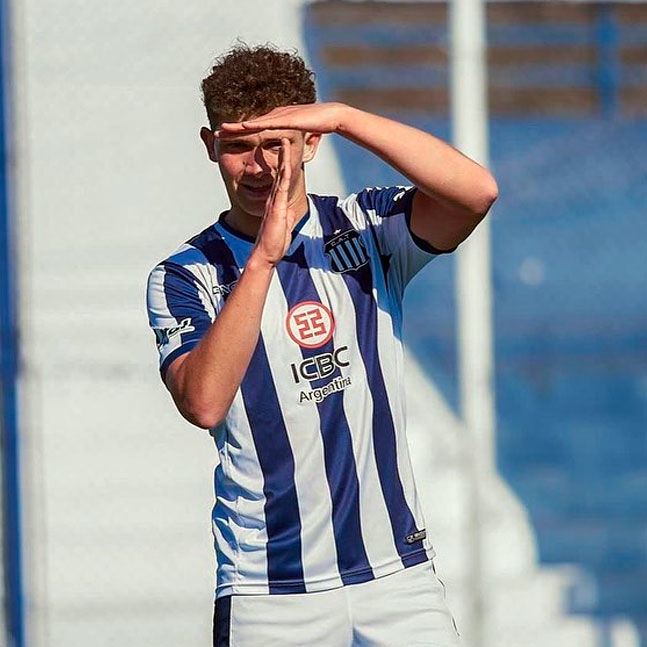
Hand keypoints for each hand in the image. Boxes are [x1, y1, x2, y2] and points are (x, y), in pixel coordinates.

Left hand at [219, 103, 345, 135]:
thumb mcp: (298, 134)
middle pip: (249, 124)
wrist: (332, 115)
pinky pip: (269, 123)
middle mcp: (274, 116)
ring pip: (255, 123)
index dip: (237, 132)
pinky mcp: (288, 119)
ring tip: (222, 130)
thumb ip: (288, 138)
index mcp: (275, 121)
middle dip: (231, 129)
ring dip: (238, 126)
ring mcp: (280, 116)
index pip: (252, 128)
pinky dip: (256, 124)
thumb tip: (282, 145)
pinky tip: (244, 125)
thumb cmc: (317, 124)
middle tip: (214, 133)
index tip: (223, 136)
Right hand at [250, 138, 296, 266]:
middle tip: (285, 132)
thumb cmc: (274, 242)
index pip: (281, 175)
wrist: (265, 254)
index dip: (284, 160)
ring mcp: (273, 200)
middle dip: (282, 150)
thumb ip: (286, 216)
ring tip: (286, 138)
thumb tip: (289, 212)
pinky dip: (284, 172)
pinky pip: (280, 186)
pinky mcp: (276, 206)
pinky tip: (287, 161)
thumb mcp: (284, 225)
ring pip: (279, 173)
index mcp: (275, 199)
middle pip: (278, 168)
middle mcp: (273, 196)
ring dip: (283, 155)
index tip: (288, 145)